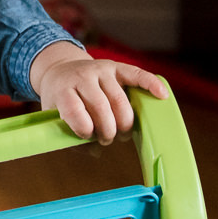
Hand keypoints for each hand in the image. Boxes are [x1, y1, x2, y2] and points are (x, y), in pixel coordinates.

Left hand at [29, 42, 167, 145]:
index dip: (84, 129)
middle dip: (108, 130)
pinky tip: (161, 95)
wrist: (61, 71)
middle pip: (102, 107)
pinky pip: (137, 74)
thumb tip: (96, 151)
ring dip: (125, 122)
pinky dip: (151, 84)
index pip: (74, 110)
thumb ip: (72, 137)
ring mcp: (101, 70)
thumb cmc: (61, 101)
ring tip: (122, 133)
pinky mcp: (117, 67)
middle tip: (107, 139)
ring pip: (120, 99)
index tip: (87, 136)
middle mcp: (82, 77)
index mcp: (63, 90)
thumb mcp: (56, 117)